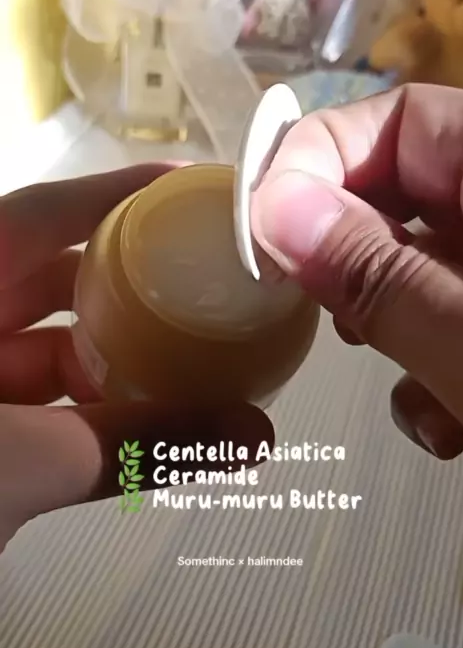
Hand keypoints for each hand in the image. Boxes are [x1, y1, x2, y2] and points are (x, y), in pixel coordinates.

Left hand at [0, 166, 272, 553]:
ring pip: (43, 342)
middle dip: (133, 278)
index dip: (119, 194)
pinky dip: (82, 401)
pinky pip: (30, 394)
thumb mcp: (19, 460)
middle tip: (208, 274)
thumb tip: (253, 434)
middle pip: (53, 275)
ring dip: (113, 349)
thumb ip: (134, 444)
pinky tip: (137, 411)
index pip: (42, 214)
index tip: (195, 187)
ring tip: (191, 351)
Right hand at [251, 83, 462, 460]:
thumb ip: (377, 275)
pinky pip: (462, 312)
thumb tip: (271, 208)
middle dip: (348, 253)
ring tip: (391, 373)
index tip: (257, 234)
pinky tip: (448, 426)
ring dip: (391, 321)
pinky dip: (438, 363)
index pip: (403, 117)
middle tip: (319, 308)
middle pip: (408, 191)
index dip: (319, 161)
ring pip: (428, 261)